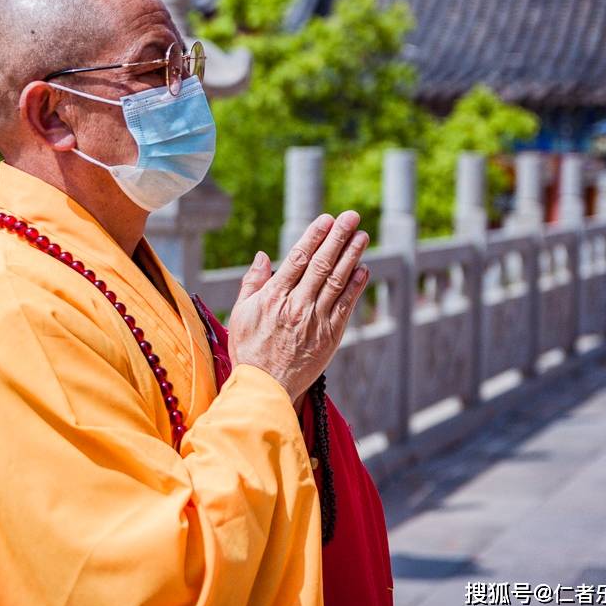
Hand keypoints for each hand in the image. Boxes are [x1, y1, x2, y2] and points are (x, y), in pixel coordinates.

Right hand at [228, 212, 370, 404]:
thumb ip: (253, 283)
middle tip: (351, 216)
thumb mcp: (241, 313)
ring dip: (352, 256)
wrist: (265, 388)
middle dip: (338, 238)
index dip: (314, 237)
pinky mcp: (330, 336)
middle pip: (321, 265)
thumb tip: (264, 255)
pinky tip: (363, 269)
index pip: (297, 260)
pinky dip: (356, 286)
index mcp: (274, 298)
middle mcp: (297, 307)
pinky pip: (346, 306)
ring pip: (337, 282)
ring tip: (362, 235)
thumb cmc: (249, 350)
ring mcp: (316, 322)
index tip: (326, 219)